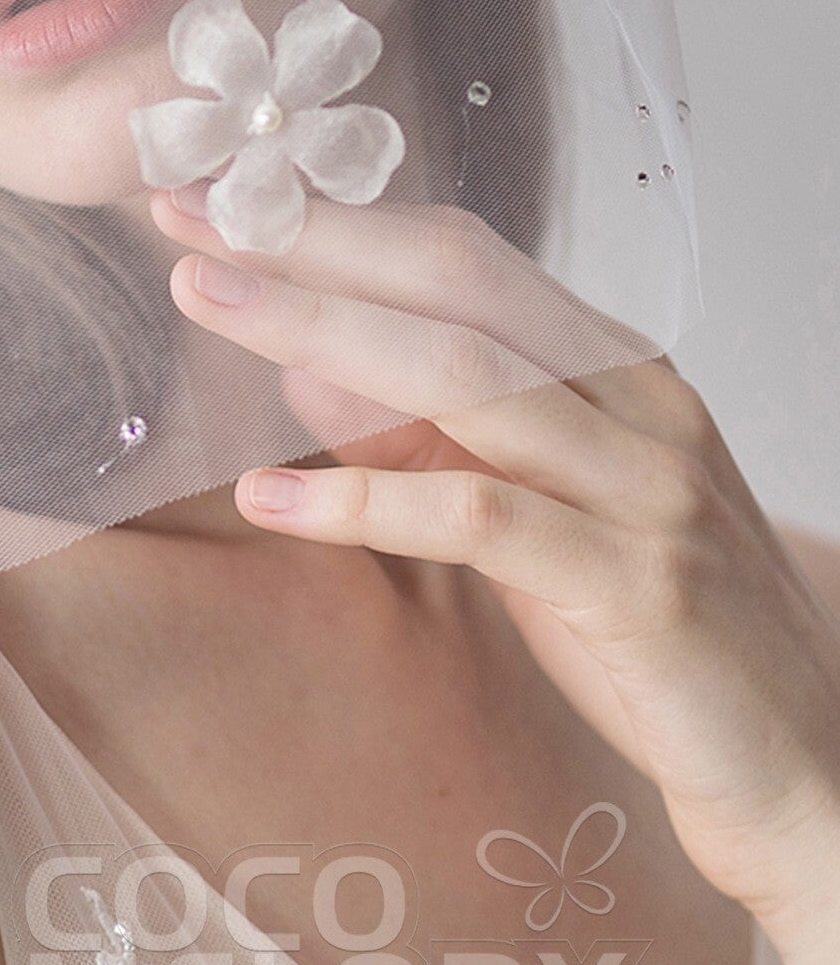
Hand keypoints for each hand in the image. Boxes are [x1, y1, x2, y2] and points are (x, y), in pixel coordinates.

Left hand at [152, 182, 839, 955]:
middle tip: (186, 222)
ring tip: (206, 304)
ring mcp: (644, 488)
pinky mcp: (634, 584)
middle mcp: (638, 404)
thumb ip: (431, 438)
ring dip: (319, 328)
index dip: (340, 223)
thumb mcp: (535, 514)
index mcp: (617, 369)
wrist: (805, 766)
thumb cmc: (657, 637)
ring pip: (464, 376)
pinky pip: (478, 516)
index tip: (224, 198)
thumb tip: (300, 359)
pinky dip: (363, 497)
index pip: (464, 257)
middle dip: (313, 247)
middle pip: (455, 287)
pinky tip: (267, 496)